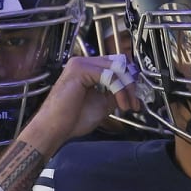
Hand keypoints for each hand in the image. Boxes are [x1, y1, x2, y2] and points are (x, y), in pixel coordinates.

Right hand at [19, 54, 141, 157]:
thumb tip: (130, 91)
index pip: (115, 65)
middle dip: (130, 84)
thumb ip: (115, 94)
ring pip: (116, 69)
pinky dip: (119, 90)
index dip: (128, 80)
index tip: (135, 99)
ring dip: (127, 89)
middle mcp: (83, 62)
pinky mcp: (80, 70)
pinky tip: (121, 104)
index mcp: (87, 69)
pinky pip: (109, 76)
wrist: (55, 128)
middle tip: (135, 102)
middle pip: (118, 64)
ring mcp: (80, 64)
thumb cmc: (72, 119)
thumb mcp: (103, 104)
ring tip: (128, 105)